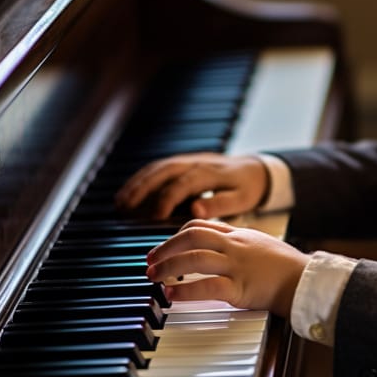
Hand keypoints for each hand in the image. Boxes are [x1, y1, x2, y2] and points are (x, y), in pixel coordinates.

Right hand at [114, 153, 268, 219]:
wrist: (256, 168)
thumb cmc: (249, 187)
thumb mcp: (242, 199)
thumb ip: (220, 205)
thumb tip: (195, 210)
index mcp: (210, 173)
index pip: (183, 184)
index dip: (167, 199)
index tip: (154, 217)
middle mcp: (196, 162)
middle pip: (164, 171)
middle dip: (142, 188)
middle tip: (124, 207)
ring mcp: (189, 160)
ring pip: (158, 168)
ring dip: (137, 183)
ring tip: (120, 202)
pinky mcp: (184, 162)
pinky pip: (159, 168)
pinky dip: (142, 179)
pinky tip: (129, 192)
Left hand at [145, 218, 308, 315]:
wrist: (306, 281)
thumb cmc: (286, 267)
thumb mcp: (259, 245)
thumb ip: (237, 243)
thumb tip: (214, 248)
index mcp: (239, 235)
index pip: (200, 225)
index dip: (176, 235)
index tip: (163, 247)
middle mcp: (235, 246)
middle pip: (192, 237)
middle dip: (165, 248)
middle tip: (150, 261)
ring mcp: (237, 266)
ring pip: (194, 258)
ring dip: (168, 267)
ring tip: (154, 277)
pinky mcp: (241, 288)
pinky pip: (207, 287)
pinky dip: (185, 291)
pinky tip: (172, 296)